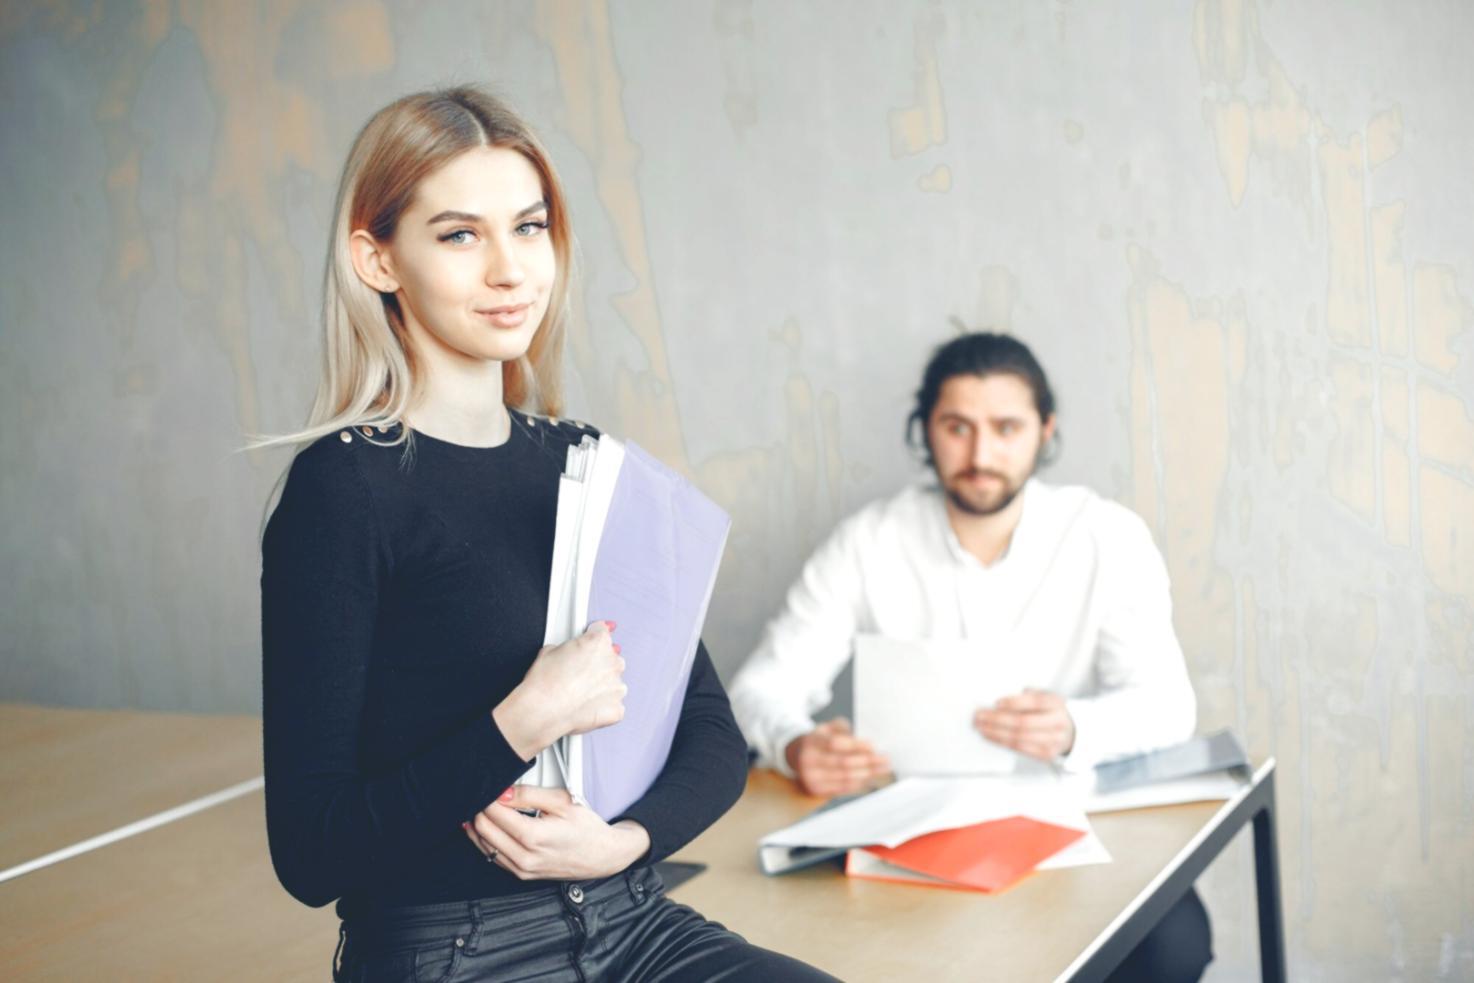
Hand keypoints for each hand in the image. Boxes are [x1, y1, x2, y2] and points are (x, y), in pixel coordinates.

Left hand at [463, 786, 649, 880]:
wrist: (602, 855)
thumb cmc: (586, 829)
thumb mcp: (562, 802)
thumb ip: (529, 794)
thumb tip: (503, 792)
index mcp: (534, 837)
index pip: (494, 813)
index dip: (488, 795)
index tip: (492, 785)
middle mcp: (524, 857)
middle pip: (483, 829)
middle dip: (480, 809)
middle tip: (487, 795)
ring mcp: (522, 869)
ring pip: (483, 845)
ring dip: (480, 825)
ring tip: (486, 808)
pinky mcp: (521, 874)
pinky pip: (492, 857)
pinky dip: (487, 840)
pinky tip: (490, 827)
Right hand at [493, 621, 624, 758]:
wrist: (541, 712)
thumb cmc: (543, 683)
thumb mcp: (549, 650)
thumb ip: (570, 645)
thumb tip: (570, 650)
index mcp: (598, 642)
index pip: (602, 632)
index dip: (590, 638)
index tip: (588, 645)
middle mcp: (613, 662)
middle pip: (610, 658)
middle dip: (597, 663)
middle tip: (577, 673)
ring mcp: (617, 686)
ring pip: (613, 682)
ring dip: (601, 685)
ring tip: (578, 693)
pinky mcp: (617, 709)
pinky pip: (614, 705)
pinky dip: (603, 706)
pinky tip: (585, 707)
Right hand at [784, 718, 890, 796]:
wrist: (799, 757)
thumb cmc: (820, 740)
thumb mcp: (828, 727)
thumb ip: (844, 729)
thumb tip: (866, 743)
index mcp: (812, 740)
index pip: (835, 743)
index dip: (856, 745)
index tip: (873, 746)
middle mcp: (808, 760)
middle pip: (843, 763)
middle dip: (867, 761)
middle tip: (885, 759)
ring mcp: (811, 777)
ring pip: (845, 777)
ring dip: (867, 774)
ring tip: (882, 769)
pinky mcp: (816, 790)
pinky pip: (843, 788)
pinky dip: (859, 783)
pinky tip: (869, 777)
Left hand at [974, 689, 1075, 760]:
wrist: (1068, 730)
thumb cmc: (1048, 710)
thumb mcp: (1042, 696)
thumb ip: (1025, 696)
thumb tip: (998, 701)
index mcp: (1056, 703)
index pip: (1036, 701)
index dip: (1015, 702)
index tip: (996, 703)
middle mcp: (1057, 722)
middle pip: (1023, 722)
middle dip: (997, 719)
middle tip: (979, 716)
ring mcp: (1054, 740)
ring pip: (1019, 738)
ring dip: (995, 733)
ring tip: (980, 727)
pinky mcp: (1046, 754)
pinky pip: (1020, 748)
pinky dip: (1002, 742)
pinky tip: (990, 736)